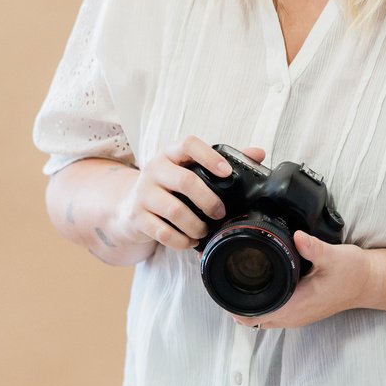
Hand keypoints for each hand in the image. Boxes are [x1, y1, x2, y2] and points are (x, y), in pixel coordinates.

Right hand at [113, 136, 266, 252]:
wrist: (127, 207)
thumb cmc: (167, 187)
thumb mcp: (188, 169)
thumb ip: (221, 161)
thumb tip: (258, 153)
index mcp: (170, 154)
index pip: (189, 144)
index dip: (210, 157)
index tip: (227, 173)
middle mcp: (154, 170)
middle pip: (186, 181)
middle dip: (209, 201)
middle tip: (220, 213)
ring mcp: (143, 193)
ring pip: (175, 211)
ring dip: (196, 225)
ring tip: (204, 231)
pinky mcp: (137, 217)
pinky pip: (163, 233)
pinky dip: (181, 241)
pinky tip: (189, 241)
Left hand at [231, 230, 375, 329]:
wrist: (368, 282)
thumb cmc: (352, 272)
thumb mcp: (334, 256)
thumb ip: (314, 248)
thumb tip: (298, 236)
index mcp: (295, 306)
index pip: (254, 316)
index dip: (234, 305)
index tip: (222, 286)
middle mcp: (293, 316)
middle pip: (252, 319)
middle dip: (235, 303)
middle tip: (224, 277)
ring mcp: (296, 316)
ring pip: (261, 317)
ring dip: (247, 305)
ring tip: (235, 280)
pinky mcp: (300, 311)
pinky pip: (272, 313)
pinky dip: (261, 304)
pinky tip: (258, 287)